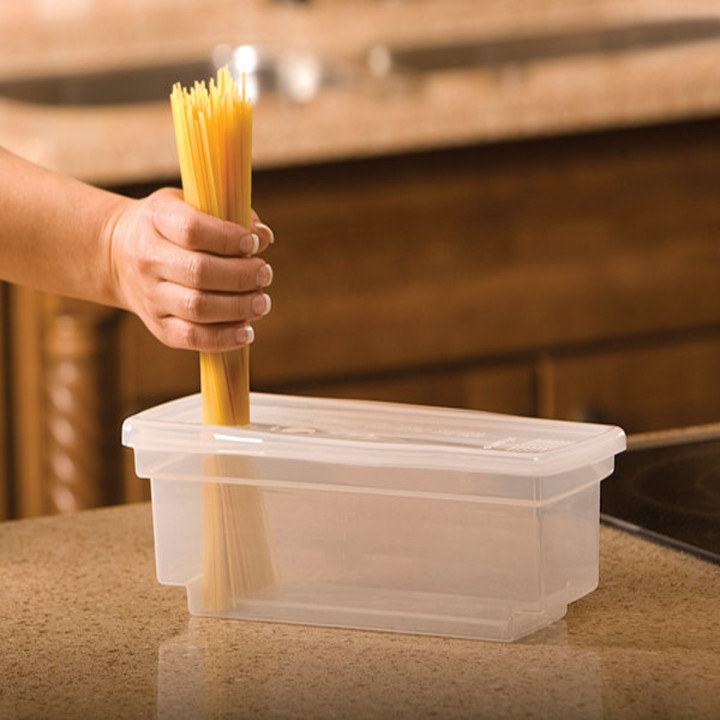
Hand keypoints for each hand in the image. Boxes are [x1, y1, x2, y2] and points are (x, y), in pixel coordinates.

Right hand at [107, 187, 273, 350]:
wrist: (120, 256)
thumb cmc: (170, 227)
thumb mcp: (191, 204)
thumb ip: (229, 215)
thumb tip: (263, 236)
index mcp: (157, 219)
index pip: (192, 230)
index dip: (228, 238)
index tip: (252, 244)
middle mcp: (148, 259)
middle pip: (199, 272)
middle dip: (241, 276)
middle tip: (264, 274)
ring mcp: (151, 296)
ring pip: (197, 307)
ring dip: (238, 307)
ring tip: (261, 302)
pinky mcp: (158, 326)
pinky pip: (192, 337)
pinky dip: (224, 338)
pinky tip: (247, 331)